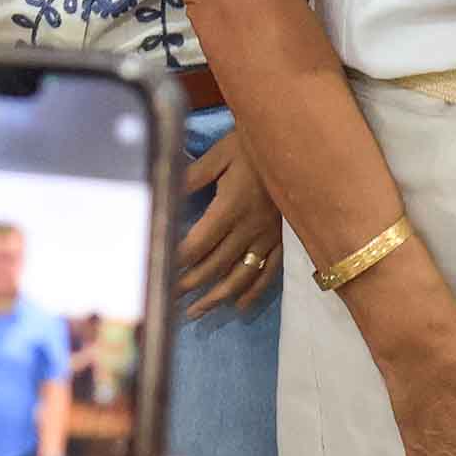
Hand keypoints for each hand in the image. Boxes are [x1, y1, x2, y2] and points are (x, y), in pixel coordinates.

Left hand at [174, 131, 281, 319]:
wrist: (297, 142)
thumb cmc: (252, 144)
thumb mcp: (219, 154)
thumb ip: (192, 176)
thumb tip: (165, 193)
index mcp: (230, 207)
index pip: (197, 244)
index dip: (175, 260)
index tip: (157, 270)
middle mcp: (250, 228)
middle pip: (214, 265)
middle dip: (189, 284)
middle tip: (167, 298)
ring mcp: (269, 237)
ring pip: (240, 276)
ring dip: (217, 297)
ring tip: (196, 312)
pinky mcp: (284, 240)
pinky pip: (269, 272)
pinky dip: (254, 292)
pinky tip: (239, 306)